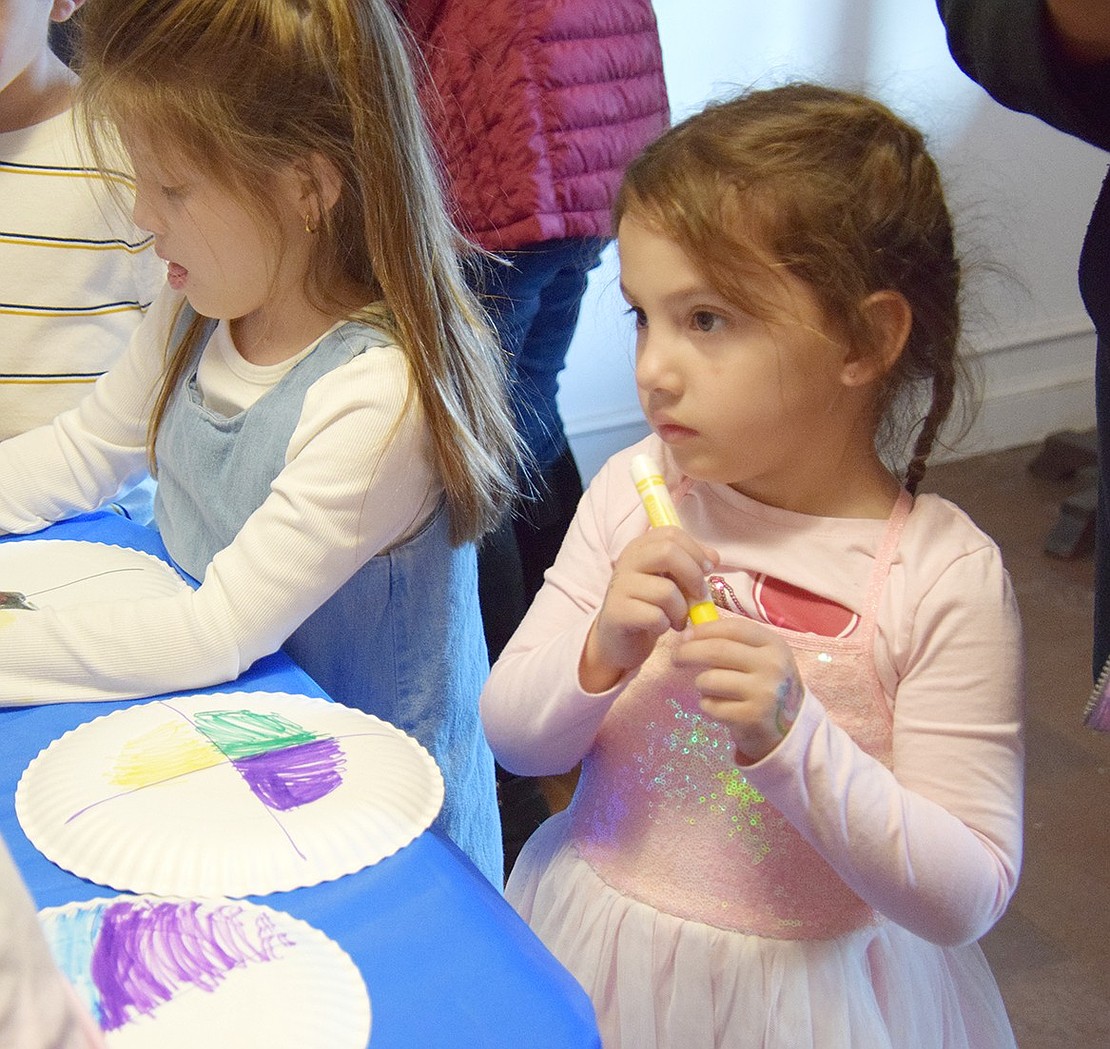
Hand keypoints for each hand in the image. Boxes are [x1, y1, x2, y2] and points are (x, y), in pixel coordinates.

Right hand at [580, 527, 716, 692]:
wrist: (619, 641)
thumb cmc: (649, 607)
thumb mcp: (670, 581)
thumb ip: (690, 566)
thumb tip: (713, 558)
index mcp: (640, 548)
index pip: (671, 533)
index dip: (696, 550)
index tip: (707, 570)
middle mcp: (626, 561)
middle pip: (667, 552)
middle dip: (693, 575)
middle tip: (699, 596)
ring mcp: (619, 587)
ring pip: (666, 591)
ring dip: (681, 611)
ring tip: (678, 620)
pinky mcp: (617, 613)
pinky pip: (656, 617)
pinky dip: (666, 625)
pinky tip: (660, 628)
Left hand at [673, 617, 803, 763]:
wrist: (791, 727)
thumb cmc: (766, 684)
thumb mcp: (762, 657)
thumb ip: (733, 642)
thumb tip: (690, 633)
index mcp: (774, 645)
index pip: (732, 628)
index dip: (704, 630)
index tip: (685, 635)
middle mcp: (772, 666)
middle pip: (716, 651)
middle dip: (688, 652)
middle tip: (676, 658)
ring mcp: (763, 693)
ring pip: (709, 679)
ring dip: (700, 683)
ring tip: (709, 688)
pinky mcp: (751, 717)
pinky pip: (711, 705)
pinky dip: (707, 705)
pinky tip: (719, 706)